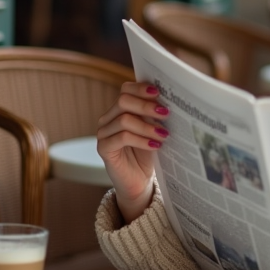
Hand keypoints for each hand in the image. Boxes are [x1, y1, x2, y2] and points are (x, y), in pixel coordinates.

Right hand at [96, 83, 170, 223]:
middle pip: (123, 101)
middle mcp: (108, 119)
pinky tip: (155, 145)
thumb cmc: (147, 153)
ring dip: (147, 126)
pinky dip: (141, 140)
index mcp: (119, 110)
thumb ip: (155, 115)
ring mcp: (103, 133)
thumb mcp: (153, 130)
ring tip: (164, 134)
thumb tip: (167, 102)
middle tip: (165, 113)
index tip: (159, 92)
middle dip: (146, 106)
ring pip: (124, 120)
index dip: (141, 88)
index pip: (126, 90)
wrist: (139, 181)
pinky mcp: (103, 149)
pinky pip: (122, 138)